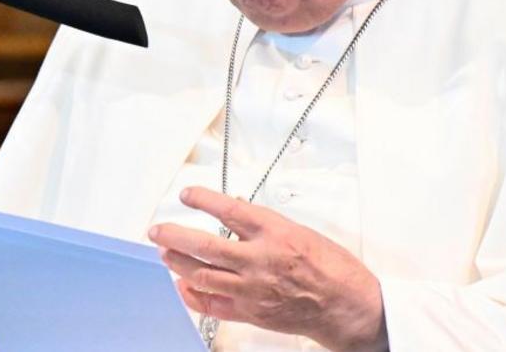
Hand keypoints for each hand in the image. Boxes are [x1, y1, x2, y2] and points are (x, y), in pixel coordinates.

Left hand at [148, 186, 386, 351]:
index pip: (228, 210)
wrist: (346, 305)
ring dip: (178, 263)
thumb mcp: (300, 231)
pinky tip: (183, 285)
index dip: (202, 200)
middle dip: (174, 236)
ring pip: (202, 275)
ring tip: (165, 253)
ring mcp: (253, 289)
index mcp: (275, 233)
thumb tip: (237, 216)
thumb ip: (265, 226)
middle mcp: (260, 260)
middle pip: (205, 245)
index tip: (187, 195)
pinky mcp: (252, 312)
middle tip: (158, 230)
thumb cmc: (332, 267)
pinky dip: (193, 296)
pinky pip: (213, 305)